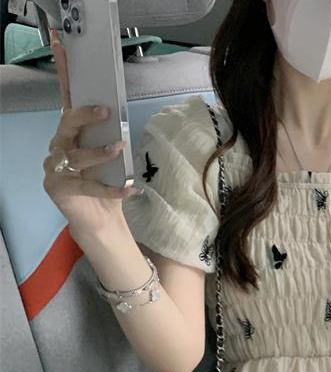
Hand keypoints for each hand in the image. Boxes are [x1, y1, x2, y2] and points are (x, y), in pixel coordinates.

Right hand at [42, 28, 139, 240]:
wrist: (100, 220)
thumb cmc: (105, 184)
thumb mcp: (112, 158)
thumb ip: (111, 137)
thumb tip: (119, 114)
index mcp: (71, 135)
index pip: (67, 100)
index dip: (65, 75)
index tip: (62, 46)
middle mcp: (59, 147)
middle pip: (67, 124)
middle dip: (85, 116)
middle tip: (107, 111)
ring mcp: (55, 167)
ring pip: (76, 155)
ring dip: (99, 152)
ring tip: (119, 150)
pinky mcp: (59, 188)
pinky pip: (88, 186)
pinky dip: (112, 189)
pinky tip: (130, 189)